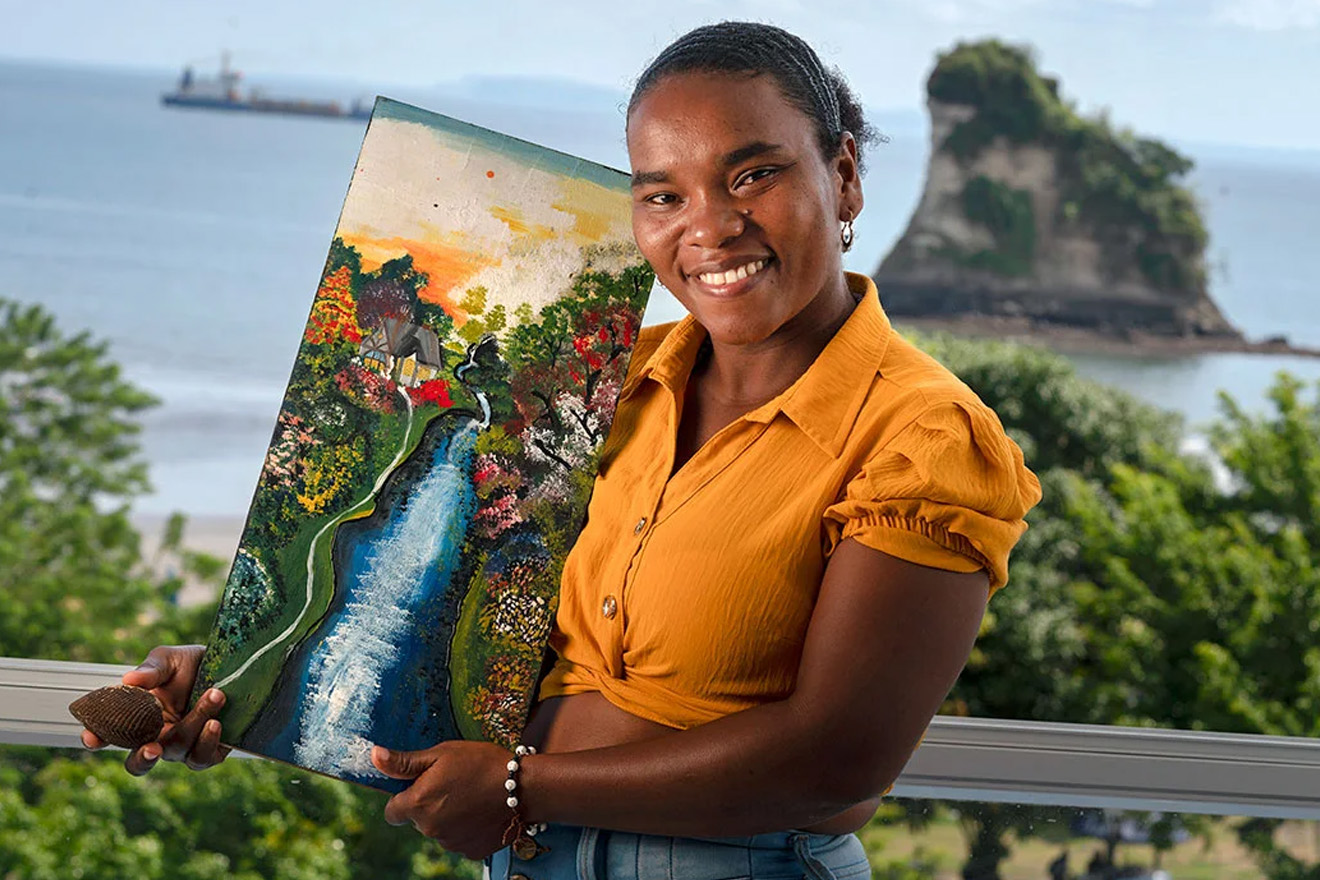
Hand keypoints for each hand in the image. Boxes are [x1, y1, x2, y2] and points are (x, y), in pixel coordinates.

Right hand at [79, 644, 230, 775]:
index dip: (96, 739)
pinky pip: (202, 758)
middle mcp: (156, 738)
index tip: (92, 736)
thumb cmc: (190, 664)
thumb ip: (149, 670)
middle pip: (140, 761)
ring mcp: (181, 747)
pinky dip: (208, 741)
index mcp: (135, 719)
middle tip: (152, 746)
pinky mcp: (209, 751)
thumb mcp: (169, 659)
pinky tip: (216, 722)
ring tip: (213, 695)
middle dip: (143, 758)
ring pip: (177, 751)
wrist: (230, 665)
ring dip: (193, 726)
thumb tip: (129, 680)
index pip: (109, 735)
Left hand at [371, 740, 517, 859]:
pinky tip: (481, 811)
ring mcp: (451, 843)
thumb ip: (405, 762)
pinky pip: (460, 840)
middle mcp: (430, 829)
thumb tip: (375, 756)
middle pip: (418, 820)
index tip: (421, 786)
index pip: (392, 812)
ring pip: (439, 830)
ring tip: (471, 795)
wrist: (523, 787)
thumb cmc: (481, 764)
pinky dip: (467, 828)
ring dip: (448, 816)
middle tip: (453, 784)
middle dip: (429, 805)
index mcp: (418, 804)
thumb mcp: (442, 754)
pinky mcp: (471, 851)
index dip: (403, 798)